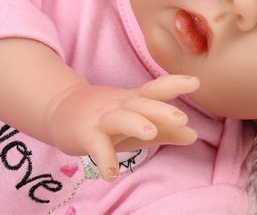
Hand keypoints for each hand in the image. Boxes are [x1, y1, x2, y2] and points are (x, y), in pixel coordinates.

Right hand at [43, 75, 199, 181]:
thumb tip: (194, 135)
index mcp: (135, 101)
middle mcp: (120, 105)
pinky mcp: (85, 135)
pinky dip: (104, 158)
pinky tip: (111, 174)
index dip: (175, 83)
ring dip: (135, 123)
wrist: (60, 111)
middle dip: (161, 110)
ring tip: (151, 134)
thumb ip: (166, 131)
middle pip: (141, 103)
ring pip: (120, 118)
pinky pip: (95, 145)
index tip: (196, 82)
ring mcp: (102, 118)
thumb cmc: (108, 120)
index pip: (156, 89)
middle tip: (182, 118)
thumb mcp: (137, 124)